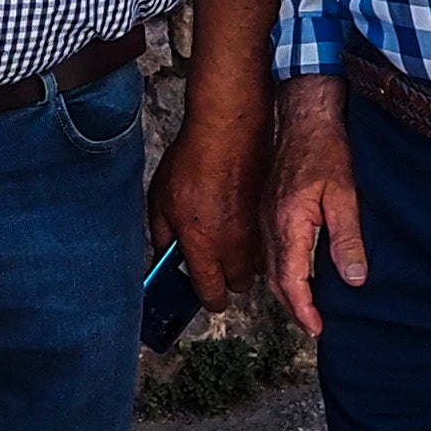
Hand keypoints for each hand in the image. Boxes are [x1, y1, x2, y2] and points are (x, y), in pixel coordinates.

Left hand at [151, 95, 268, 300]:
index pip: (211, 294)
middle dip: (228, 279)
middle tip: (215, 263)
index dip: (208, 298)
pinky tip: (241, 220)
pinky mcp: (271, 216)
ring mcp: (257, 231)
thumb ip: (162, 237)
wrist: (229, 132)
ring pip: (256, 263)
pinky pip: (266, 239)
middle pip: (239, 285)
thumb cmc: (193, 161)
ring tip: (229, 239)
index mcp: (204, 247)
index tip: (205, 294)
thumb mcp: (159, 201)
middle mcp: (235, 246)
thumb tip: (165, 256)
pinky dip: (256, 238)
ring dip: (245, 259)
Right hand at [263, 78, 366, 335]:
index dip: (303, 309)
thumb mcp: (345, 195)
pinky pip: (269, 250)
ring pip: (270, 267)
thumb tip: (354, 280)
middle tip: (314, 325)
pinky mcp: (267, 209)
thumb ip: (348, 240)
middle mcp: (269, 225)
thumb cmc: (326, 150)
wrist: (304, 116)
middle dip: (294, 306)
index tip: (317, 328)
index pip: (291, 280)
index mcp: (287, 224)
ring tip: (308, 307)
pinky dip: (282, 270)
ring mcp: (265, 217)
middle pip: (275, 280)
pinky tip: (298, 272)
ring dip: (287, 290)